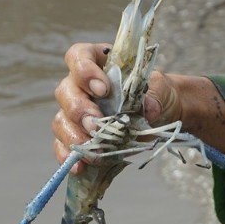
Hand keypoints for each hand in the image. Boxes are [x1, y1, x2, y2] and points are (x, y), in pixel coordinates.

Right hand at [52, 43, 182, 174]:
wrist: (163, 117)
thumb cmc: (157, 94)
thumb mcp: (162, 88)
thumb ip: (156, 93)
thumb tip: (149, 109)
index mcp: (98, 63)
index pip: (79, 57)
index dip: (84, 71)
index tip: (102, 89)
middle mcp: (81, 86)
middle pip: (66, 92)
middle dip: (79, 110)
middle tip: (95, 125)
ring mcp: (76, 113)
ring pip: (61, 120)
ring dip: (73, 136)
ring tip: (91, 150)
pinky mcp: (78, 136)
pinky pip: (64, 146)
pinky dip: (69, 156)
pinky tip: (79, 166)